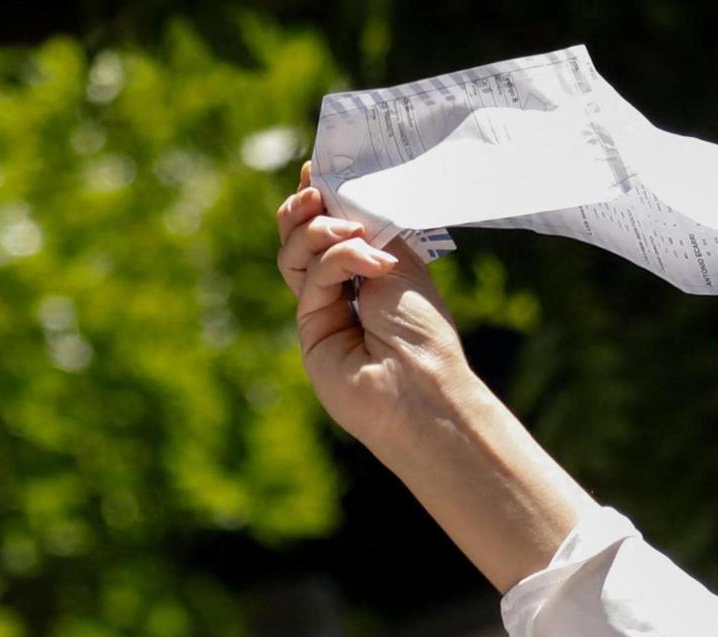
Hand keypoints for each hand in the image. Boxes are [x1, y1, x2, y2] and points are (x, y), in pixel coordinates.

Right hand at [273, 168, 470, 455]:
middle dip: (304, 207)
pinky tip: (371, 264)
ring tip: (350, 231)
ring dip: (318, 231)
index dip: (321, 196)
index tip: (318, 167)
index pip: (333, 224)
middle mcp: (342, 289)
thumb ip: (369, 227)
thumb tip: (340, 191)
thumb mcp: (401, 261)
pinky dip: (338, 260)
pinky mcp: (308, 328)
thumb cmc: (422, 331)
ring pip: (294, 253)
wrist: (420, 388)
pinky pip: (310, 277)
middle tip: (315, 188)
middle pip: (299, 236)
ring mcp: (321, 309)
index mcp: (370, 270)